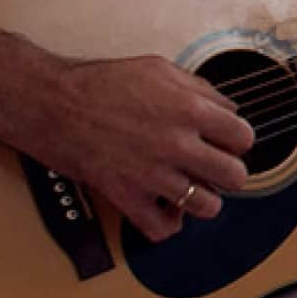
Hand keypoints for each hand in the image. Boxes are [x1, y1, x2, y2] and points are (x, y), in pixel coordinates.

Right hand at [23, 56, 253, 241]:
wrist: (53, 103)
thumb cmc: (102, 82)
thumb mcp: (158, 69)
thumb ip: (199, 89)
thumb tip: (228, 109)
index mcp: (189, 109)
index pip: (243, 137)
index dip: (237, 141)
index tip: (226, 143)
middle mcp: (177, 144)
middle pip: (234, 176)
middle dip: (228, 173)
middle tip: (213, 168)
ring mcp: (153, 174)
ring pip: (207, 207)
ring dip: (202, 200)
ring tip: (190, 188)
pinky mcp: (127, 197)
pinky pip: (163, 228)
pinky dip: (168, 224)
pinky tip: (165, 208)